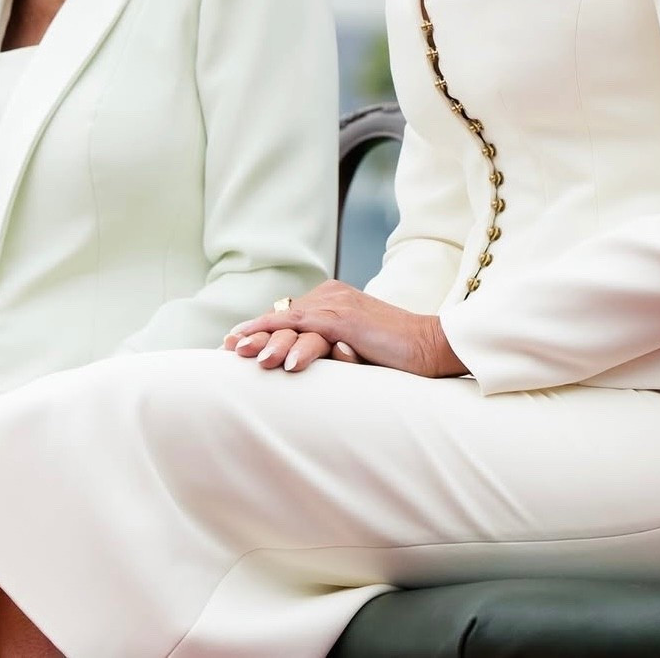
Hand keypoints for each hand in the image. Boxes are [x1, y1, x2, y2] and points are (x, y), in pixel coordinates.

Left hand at [224, 280, 467, 376]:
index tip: (235, 342)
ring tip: (243, 354)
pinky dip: (287, 340)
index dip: (262, 328)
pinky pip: (308, 327)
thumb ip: (328, 349)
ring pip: (291, 322)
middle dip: (254, 332)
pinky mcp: (347, 319)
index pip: (289, 314)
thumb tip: (298, 364)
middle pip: (284, 316)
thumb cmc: (395, 355)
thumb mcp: (353, 349)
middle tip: (228, 347)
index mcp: (333, 299)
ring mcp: (338, 304)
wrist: (430, 346)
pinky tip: (274, 358)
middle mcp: (332, 295)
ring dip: (265, 339)